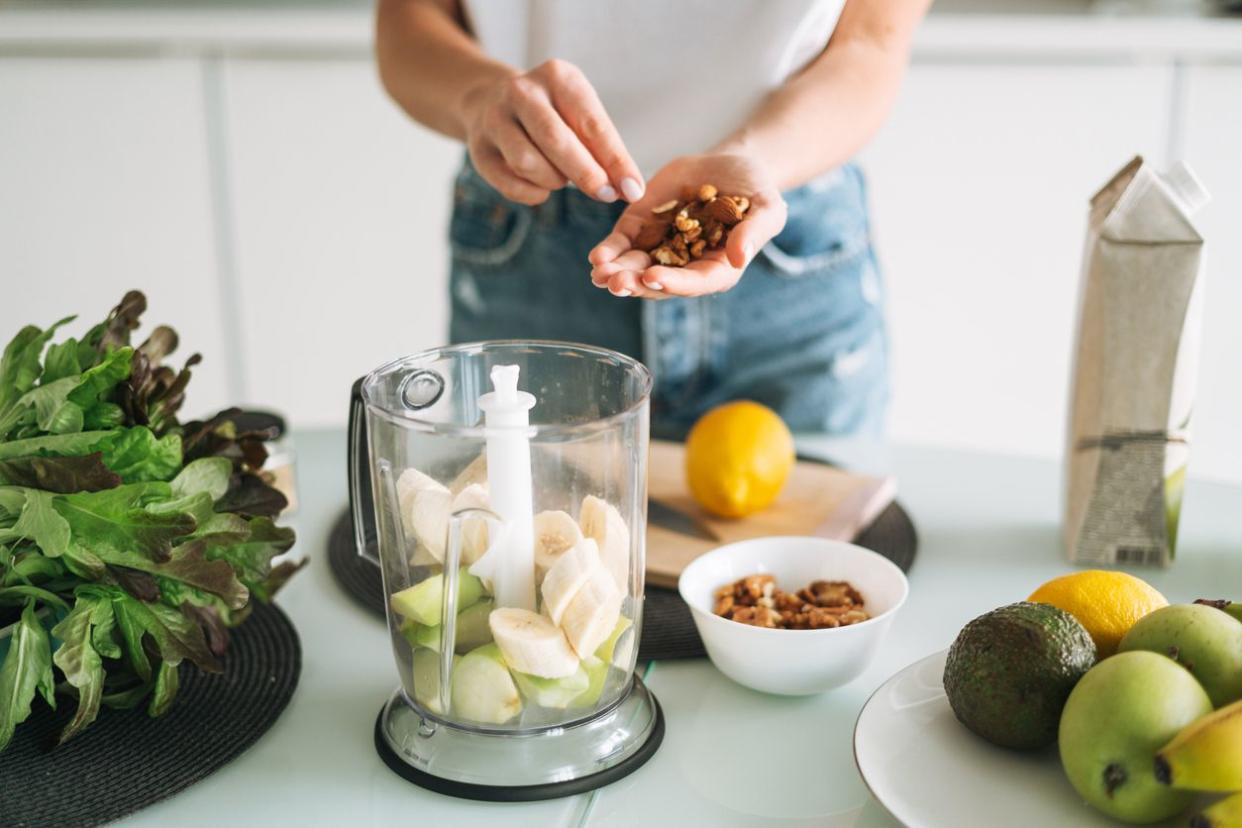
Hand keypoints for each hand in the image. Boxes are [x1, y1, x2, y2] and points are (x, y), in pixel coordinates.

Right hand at [459, 59, 643, 205]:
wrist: (492, 100)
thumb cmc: (553, 114)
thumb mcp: (581, 115)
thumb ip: (604, 149)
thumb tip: (629, 190)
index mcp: (557, 76)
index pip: (592, 123)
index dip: (615, 161)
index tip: (633, 191)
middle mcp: (522, 91)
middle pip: (556, 141)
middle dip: (586, 174)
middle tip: (606, 195)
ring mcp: (495, 117)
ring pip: (527, 163)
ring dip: (553, 181)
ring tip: (561, 178)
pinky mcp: (478, 147)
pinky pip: (509, 183)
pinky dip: (532, 194)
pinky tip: (541, 188)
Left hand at [588, 151, 786, 298]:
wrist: (730, 165)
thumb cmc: (756, 192)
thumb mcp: (766, 209)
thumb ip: (754, 233)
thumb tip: (739, 257)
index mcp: (716, 268)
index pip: (695, 282)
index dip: (673, 282)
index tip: (653, 277)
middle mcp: (685, 265)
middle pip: (658, 282)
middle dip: (635, 283)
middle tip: (616, 282)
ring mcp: (660, 248)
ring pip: (635, 267)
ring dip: (616, 273)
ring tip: (599, 272)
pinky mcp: (642, 228)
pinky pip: (623, 244)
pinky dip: (609, 251)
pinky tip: (596, 257)